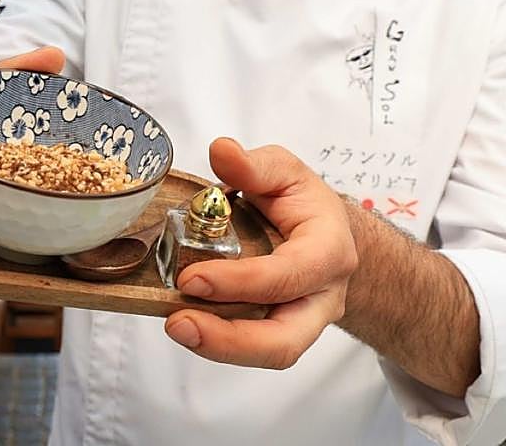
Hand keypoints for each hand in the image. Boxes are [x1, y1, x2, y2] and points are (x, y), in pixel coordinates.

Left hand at [163, 138, 358, 368]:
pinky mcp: (277, 333)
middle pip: (284, 341)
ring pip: (270, 353)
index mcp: (328, 251)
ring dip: (219, 347)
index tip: (192, 277)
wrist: (328, 236)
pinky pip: (251, 347)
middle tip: (179, 322)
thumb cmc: (305, 205)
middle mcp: (321, 296)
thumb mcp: (285, 172)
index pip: (288, 276)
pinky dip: (217, 340)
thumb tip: (222, 151)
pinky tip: (187, 321)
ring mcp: (302, 322)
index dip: (240, 282)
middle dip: (230, 340)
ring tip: (176, 326)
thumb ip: (255, 165)